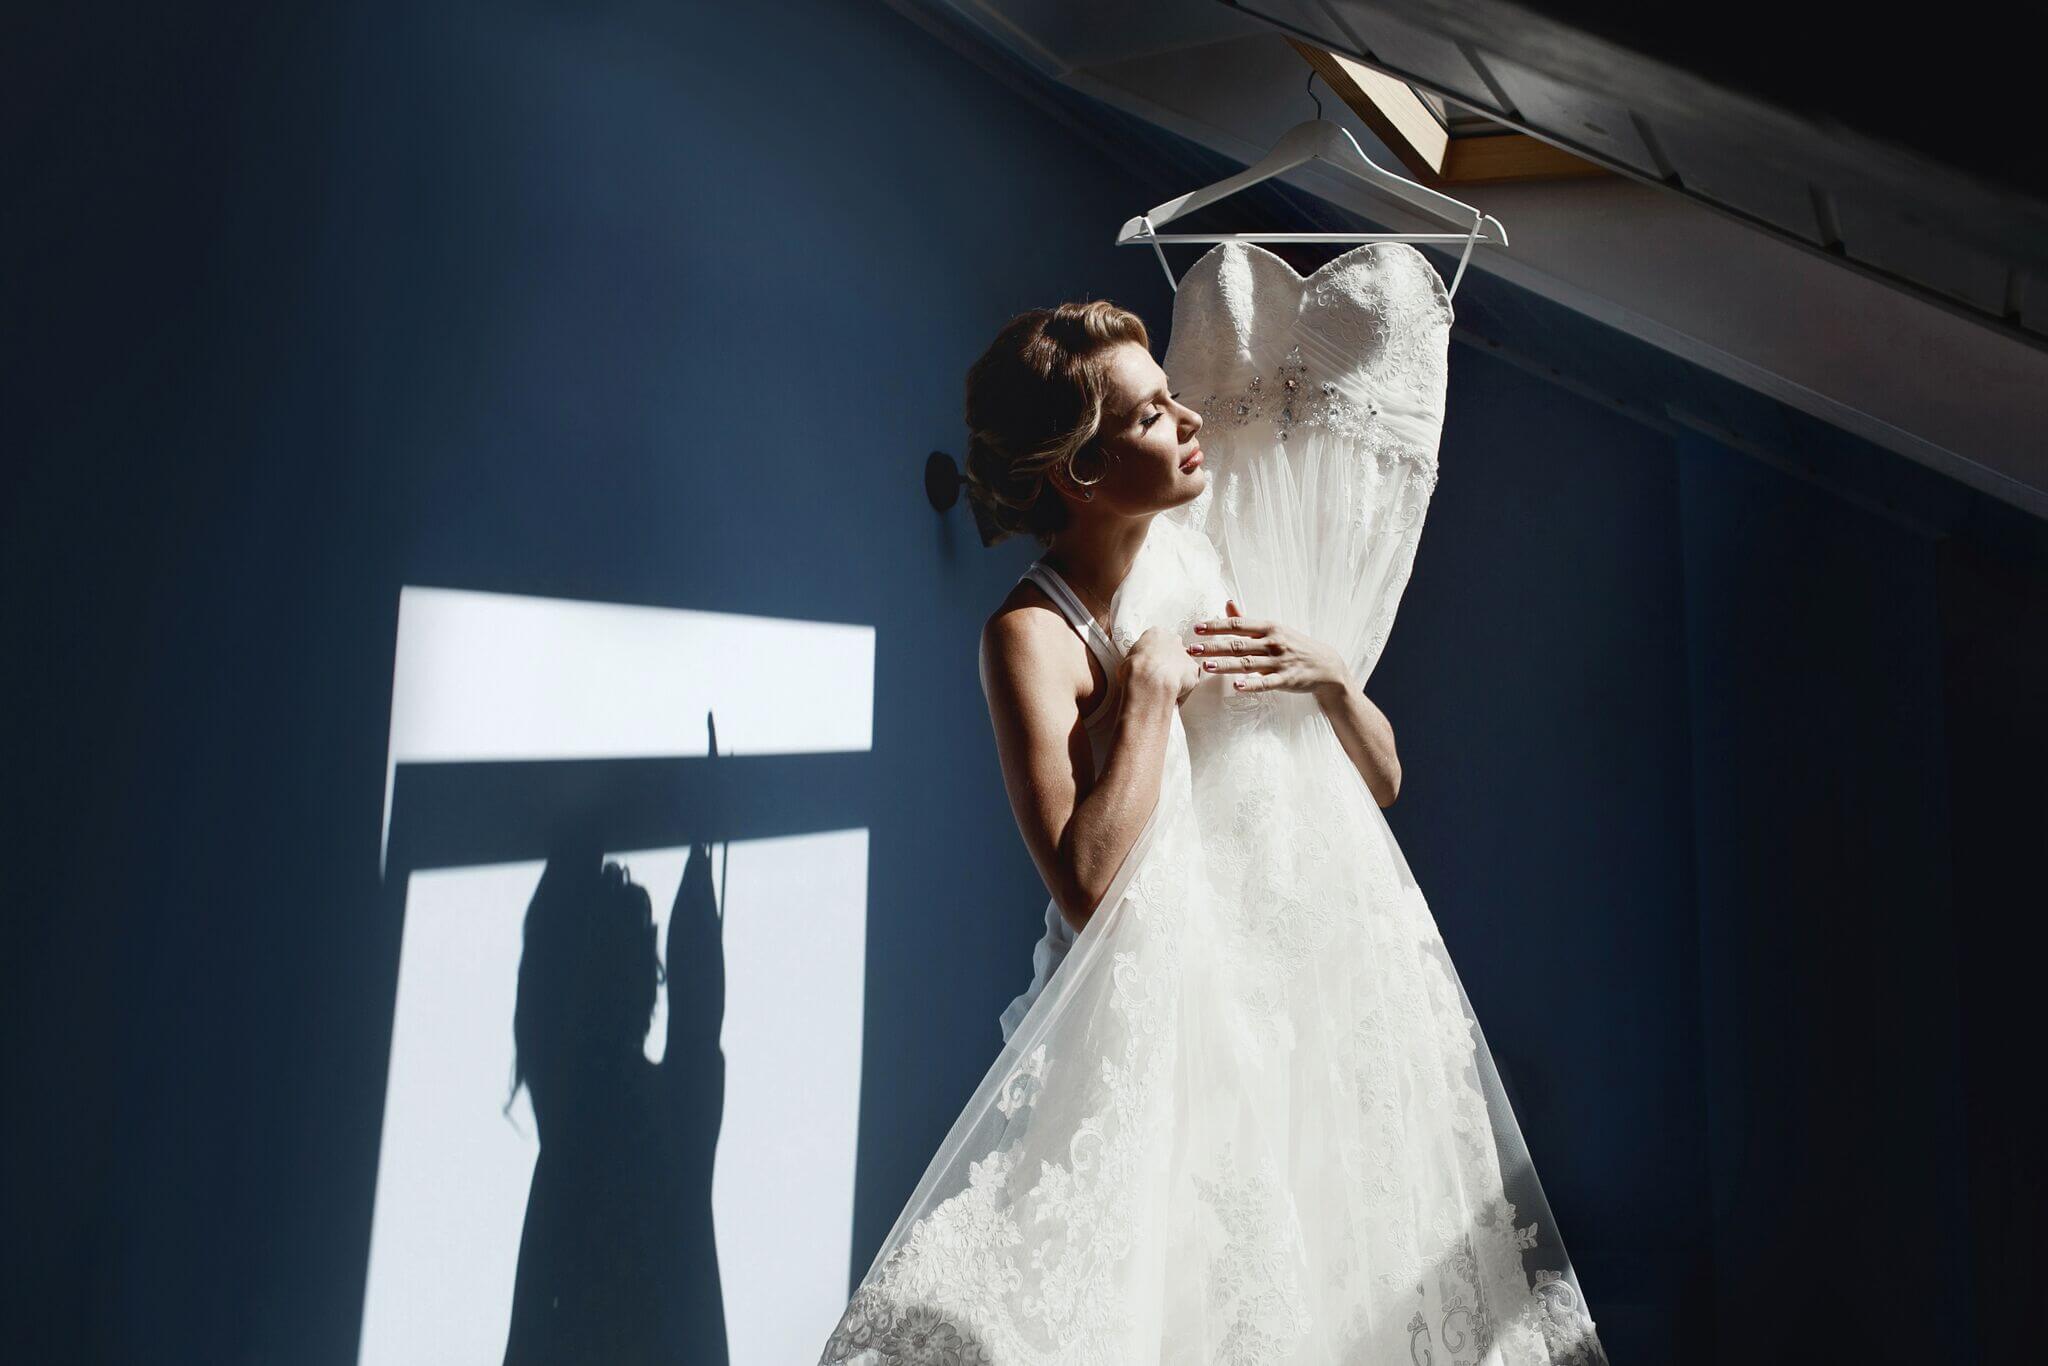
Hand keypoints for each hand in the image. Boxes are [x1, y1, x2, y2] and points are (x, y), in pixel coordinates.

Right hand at [1124, 624, 1205, 704]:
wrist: (1149, 680)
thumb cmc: (1135, 669)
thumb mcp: (1128, 659)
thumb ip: (1137, 658)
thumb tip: (1134, 667)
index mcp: (1156, 633)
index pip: (1157, 640)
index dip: (1153, 653)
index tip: (1149, 663)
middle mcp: (1174, 640)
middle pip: (1173, 648)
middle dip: (1168, 660)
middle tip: (1158, 675)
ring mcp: (1185, 655)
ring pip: (1183, 664)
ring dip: (1177, 673)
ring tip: (1165, 687)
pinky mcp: (1193, 670)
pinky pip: (1190, 679)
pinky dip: (1184, 686)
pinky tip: (1174, 693)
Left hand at [1187, 599, 1346, 696]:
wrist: (1326, 665)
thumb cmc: (1294, 645)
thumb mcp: (1274, 629)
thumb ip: (1247, 620)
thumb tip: (1227, 603)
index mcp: (1269, 627)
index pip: (1238, 625)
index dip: (1216, 626)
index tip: (1196, 628)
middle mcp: (1273, 642)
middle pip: (1238, 644)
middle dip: (1213, 646)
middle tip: (1192, 649)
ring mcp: (1279, 662)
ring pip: (1248, 663)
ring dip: (1226, 665)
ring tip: (1206, 666)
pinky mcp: (1286, 680)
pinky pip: (1266, 683)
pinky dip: (1251, 685)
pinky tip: (1236, 687)